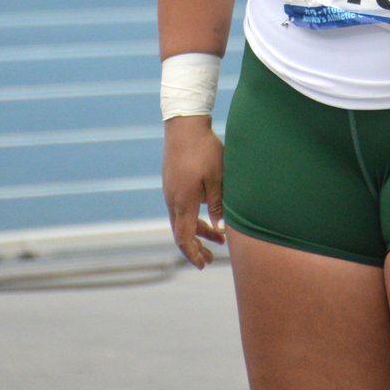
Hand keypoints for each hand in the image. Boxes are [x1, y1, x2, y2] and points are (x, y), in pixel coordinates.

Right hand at [162, 116, 225, 268]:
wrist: (184, 125)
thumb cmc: (204, 150)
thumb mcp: (217, 178)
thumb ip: (217, 205)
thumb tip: (219, 229)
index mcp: (183, 202)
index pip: (184, 237)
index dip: (193, 254)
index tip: (204, 265)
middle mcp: (172, 199)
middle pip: (182, 232)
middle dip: (197, 247)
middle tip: (211, 259)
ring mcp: (170, 190)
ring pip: (182, 219)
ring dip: (198, 231)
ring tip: (219, 237)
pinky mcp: (172, 181)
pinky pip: (180, 207)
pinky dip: (193, 217)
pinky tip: (208, 212)